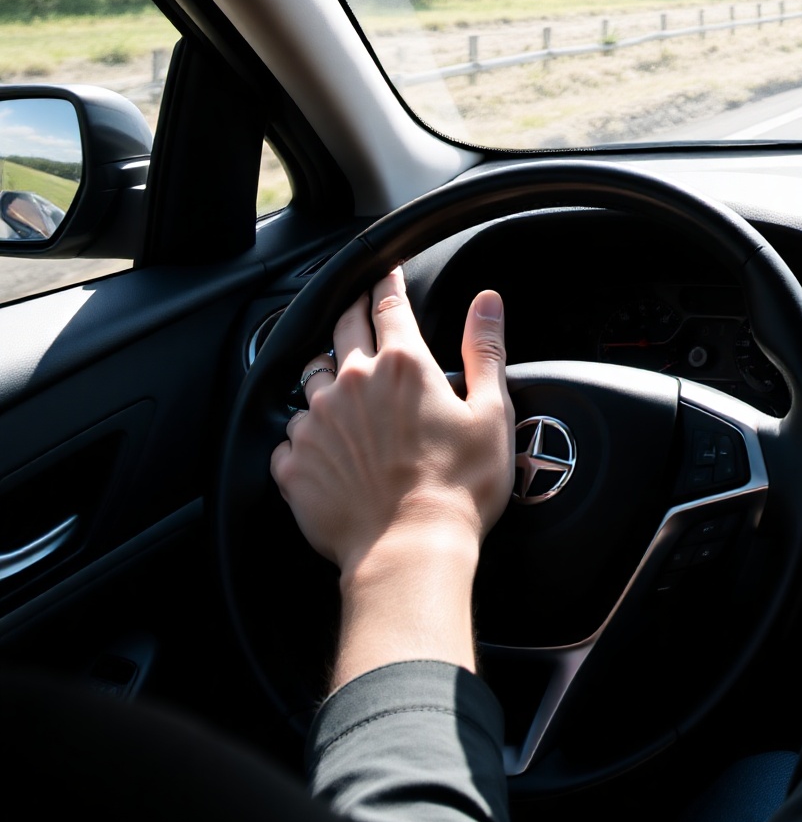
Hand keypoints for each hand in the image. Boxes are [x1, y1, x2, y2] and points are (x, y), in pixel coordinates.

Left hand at [270, 269, 513, 686]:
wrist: (409, 552)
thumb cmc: (459, 487)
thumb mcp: (491, 411)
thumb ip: (485, 349)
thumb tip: (488, 300)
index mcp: (403, 364)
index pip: (388, 304)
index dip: (388, 281)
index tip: (387, 270)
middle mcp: (351, 383)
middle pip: (343, 327)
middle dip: (352, 310)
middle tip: (359, 306)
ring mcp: (315, 422)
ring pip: (311, 377)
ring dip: (327, 371)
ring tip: (341, 380)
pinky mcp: (293, 463)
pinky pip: (290, 433)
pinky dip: (306, 429)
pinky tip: (324, 440)